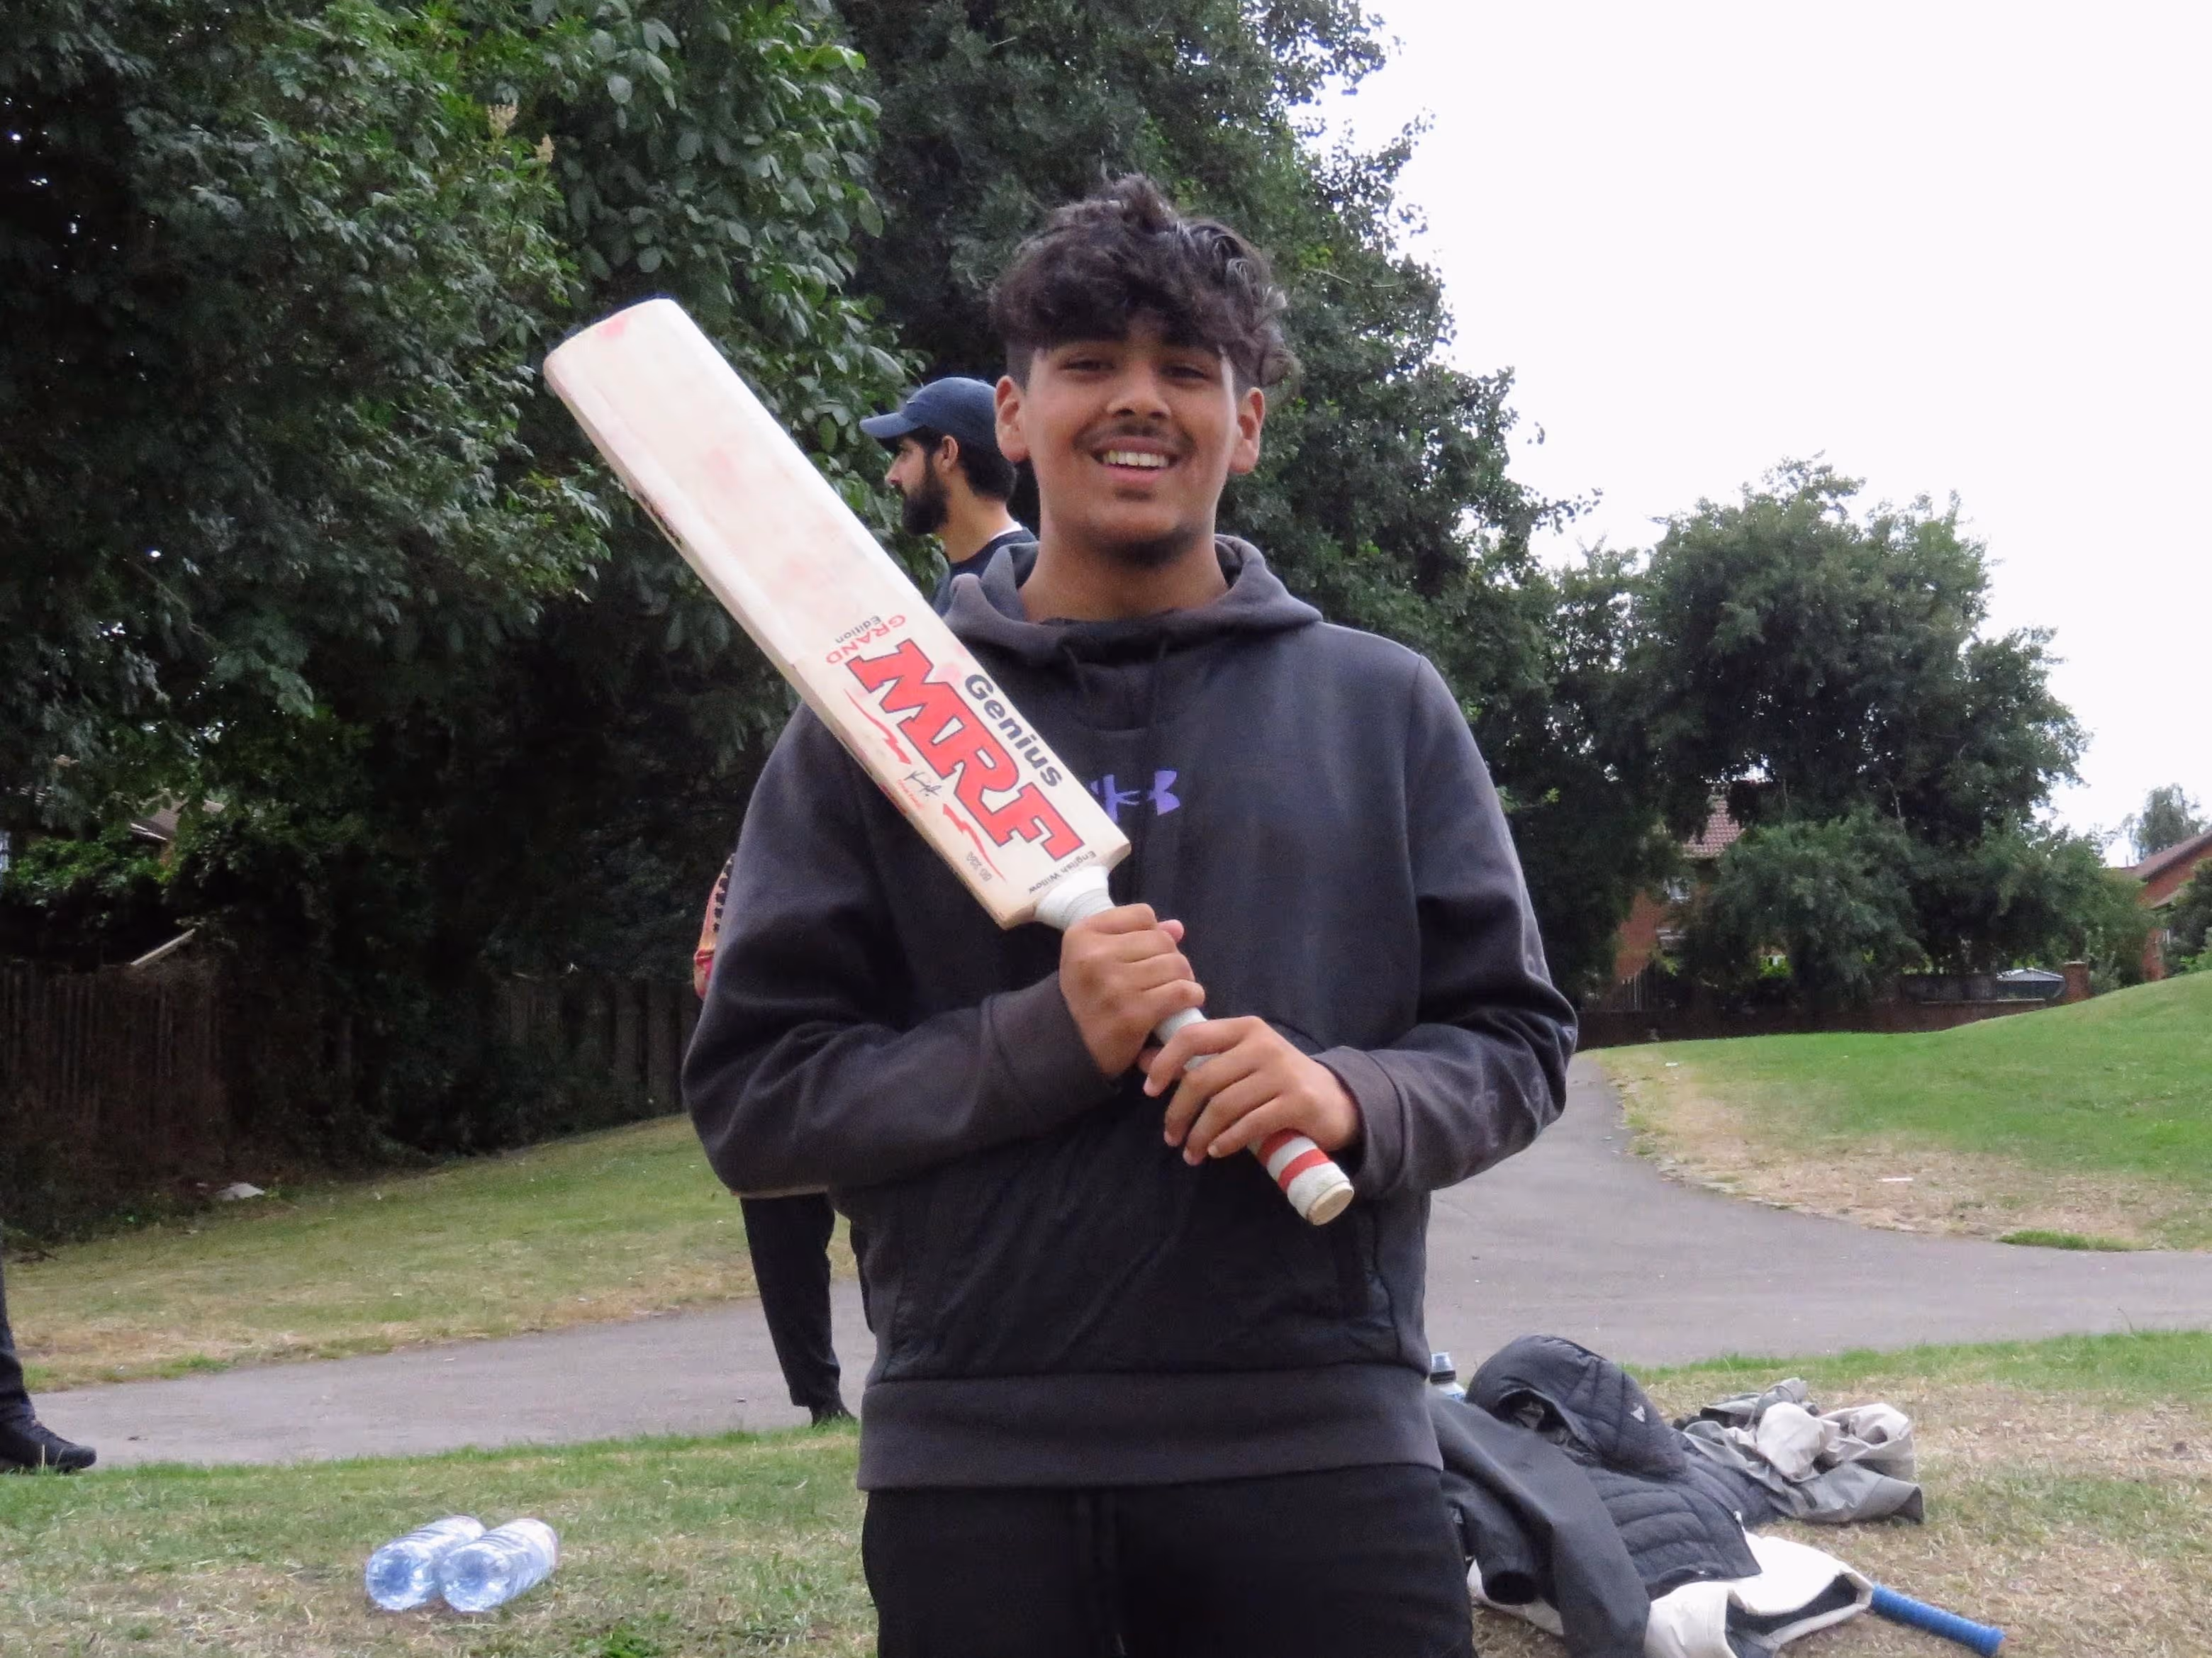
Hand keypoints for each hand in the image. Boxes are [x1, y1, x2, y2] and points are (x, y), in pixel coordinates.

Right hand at [1059, 903, 1205, 1077]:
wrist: (1069, 1046)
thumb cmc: (1087, 997)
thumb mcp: (1095, 957)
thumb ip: (1134, 936)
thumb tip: (1177, 927)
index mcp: (1083, 935)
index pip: (1143, 915)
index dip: (1152, 933)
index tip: (1145, 954)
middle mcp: (1095, 956)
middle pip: (1163, 940)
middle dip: (1171, 958)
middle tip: (1164, 978)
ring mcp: (1114, 986)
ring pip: (1176, 965)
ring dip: (1184, 978)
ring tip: (1173, 991)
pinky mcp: (1133, 1015)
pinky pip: (1181, 992)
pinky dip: (1190, 996)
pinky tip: (1184, 1003)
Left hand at [1144, 1017, 1362, 1165]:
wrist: (1335, 1100)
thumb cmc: (1275, 1081)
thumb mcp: (1238, 1062)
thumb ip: (1195, 1060)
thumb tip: (1142, 1061)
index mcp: (1244, 1028)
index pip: (1192, 1036)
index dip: (1164, 1064)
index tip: (1149, 1092)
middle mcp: (1262, 1045)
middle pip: (1203, 1078)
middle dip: (1178, 1113)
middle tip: (1170, 1138)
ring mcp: (1282, 1072)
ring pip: (1223, 1105)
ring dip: (1200, 1135)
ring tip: (1190, 1154)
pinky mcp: (1298, 1102)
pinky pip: (1250, 1124)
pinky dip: (1226, 1141)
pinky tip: (1215, 1151)